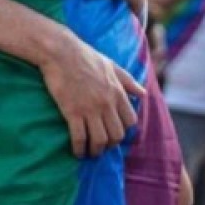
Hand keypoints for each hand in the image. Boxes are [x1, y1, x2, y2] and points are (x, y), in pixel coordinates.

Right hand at [37, 32, 145, 158]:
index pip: (130, 121)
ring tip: (89, 152)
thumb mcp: (111, 66)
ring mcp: (90, 109)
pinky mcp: (73, 112)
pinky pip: (79, 137)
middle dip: (110, 145)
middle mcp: (107, 103)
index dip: (123, 131)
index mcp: (117, 92)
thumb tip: (143, 93)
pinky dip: (79, 149)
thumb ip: (128, 81)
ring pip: (100, 140)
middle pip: (116, 135)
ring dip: (96, 150)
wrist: (61, 52)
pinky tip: (76, 151)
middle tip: (102, 146)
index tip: (114, 132)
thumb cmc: (85, 56)